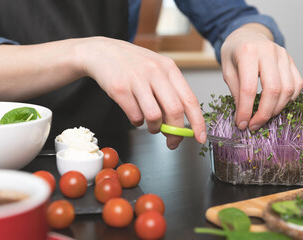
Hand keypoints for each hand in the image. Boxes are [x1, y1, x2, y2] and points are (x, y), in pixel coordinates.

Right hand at [76, 37, 205, 148]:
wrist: (102, 51)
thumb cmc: (132, 64)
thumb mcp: (156, 70)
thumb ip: (169, 93)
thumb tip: (179, 124)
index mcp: (169, 68)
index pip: (190, 99)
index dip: (198, 122)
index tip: (200, 137)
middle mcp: (155, 72)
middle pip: (174, 111)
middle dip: (176, 132)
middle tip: (173, 141)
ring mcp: (136, 79)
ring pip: (154, 116)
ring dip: (154, 128)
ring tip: (150, 125)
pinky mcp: (120, 88)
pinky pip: (135, 116)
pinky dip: (137, 121)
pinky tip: (135, 113)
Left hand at [220, 23, 302, 130]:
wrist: (246, 35)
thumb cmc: (234, 53)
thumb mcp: (227, 70)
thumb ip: (235, 92)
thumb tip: (243, 116)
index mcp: (248, 52)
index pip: (249, 88)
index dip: (246, 110)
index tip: (242, 124)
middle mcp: (269, 52)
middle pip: (273, 90)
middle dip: (264, 113)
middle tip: (253, 125)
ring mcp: (284, 55)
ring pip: (288, 89)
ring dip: (277, 109)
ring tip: (263, 117)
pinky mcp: (292, 60)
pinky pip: (297, 84)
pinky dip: (289, 99)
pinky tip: (276, 106)